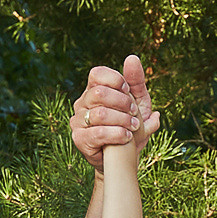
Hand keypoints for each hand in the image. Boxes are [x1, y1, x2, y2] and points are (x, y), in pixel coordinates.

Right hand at [71, 55, 162, 170]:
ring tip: (134, 127)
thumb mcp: (138, 103)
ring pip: (99, 114)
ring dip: (123, 120)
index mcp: (94, 90)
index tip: (129, 91)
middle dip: (122, 102)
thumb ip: (136, 81)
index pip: (97, 73)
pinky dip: (117, 134)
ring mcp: (77, 121)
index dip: (115, 80)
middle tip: (134, 113)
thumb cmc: (130, 127)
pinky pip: (97, 133)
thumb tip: (132, 58)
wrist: (123, 159)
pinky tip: (127, 137)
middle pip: (99, 93)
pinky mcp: (79, 139)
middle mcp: (82, 103)